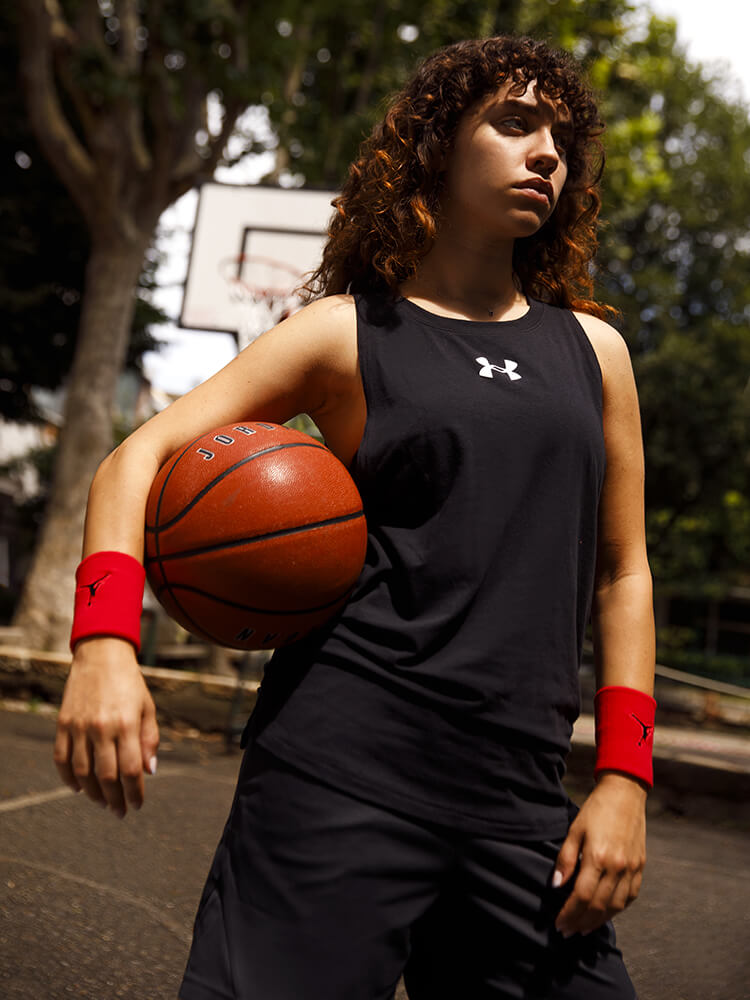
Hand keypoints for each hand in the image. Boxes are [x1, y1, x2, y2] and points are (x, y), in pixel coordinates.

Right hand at [54, 637, 158, 817]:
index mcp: (127, 724)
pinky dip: (68, 778)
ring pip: (83, 772)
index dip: (135, 793)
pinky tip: (79, 788)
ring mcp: (79, 727)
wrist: (101, 656)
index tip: (138, 805)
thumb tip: (150, 771)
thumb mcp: (148, 707)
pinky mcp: (63, 724)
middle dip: (115, 799)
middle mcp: (102, 728)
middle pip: (107, 776)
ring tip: (103, 802)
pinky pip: (62, 759)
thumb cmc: (130, 682)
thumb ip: (149, 740)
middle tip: (120, 811)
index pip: (131, 770)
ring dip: (93, 793)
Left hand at [553, 772, 646, 936]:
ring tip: (584, 928)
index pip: (581, 896)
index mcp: (598, 857)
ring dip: (599, 921)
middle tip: (567, 932)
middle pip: (598, 906)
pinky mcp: (641, 866)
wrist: (625, 793)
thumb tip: (556, 886)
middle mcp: (618, 867)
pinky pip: (630, 896)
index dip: (569, 914)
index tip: (558, 924)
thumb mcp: (575, 829)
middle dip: (580, 922)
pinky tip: (606, 913)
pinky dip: (617, 909)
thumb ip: (566, 859)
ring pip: (616, 906)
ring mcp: (632, 868)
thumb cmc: (596, 809)